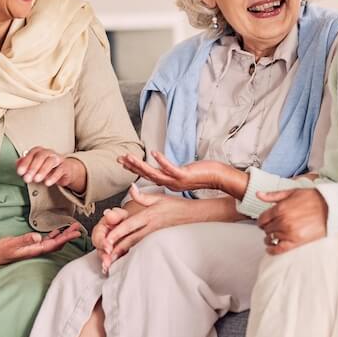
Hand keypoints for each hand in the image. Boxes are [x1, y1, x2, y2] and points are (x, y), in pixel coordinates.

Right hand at [0, 224, 83, 267]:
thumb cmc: (0, 250)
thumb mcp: (11, 243)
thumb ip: (24, 239)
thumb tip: (38, 236)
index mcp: (34, 249)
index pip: (54, 244)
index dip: (66, 238)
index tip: (76, 233)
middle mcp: (36, 250)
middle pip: (57, 243)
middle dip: (68, 235)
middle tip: (78, 227)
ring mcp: (33, 248)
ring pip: (53, 242)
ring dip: (62, 235)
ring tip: (71, 228)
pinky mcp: (29, 246)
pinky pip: (46, 241)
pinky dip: (53, 235)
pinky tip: (56, 231)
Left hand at [16, 147, 86, 193]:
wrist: (64, 171)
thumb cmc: (46, 168)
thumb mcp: (34, 167)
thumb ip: (25, 165)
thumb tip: (17, 164)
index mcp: (39, 151)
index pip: (32, 154)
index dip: (25, 163)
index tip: (20, 172)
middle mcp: (49, 153)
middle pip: (41, 156)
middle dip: (32, 168)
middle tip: (27, 178)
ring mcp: (58, 159)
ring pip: (50, 161)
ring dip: (42, 171)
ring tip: (36, 180)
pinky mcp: (65, 167)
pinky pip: (60, 170)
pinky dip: (53, 177)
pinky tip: (47, 182)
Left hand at [98, 185, 195, 272]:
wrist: (194, 216)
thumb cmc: (176, 205)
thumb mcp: (159, 197)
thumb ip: (142, 196)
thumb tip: (130, 188)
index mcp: (148, 215)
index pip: (129, 225)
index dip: (117, 233)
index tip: (106, 240)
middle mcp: (150, 227)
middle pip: (130, 239)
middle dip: (116, 248)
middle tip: (104, 256)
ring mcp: (154, 235)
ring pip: (135, 246)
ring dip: (122, 253)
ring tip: (110, 261)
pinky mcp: (157, 240)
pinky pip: (142, 247)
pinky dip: (132, 253)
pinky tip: (124, 259)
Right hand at [118, 151, 246, 196]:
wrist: (218, 178)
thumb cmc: (202, 173)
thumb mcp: (181, 173)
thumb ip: (170, 170)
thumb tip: (162, 164)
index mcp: (167, 182)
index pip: (146, 175)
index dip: (133, 168)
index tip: (122, 160)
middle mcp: (169, 183)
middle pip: (146, 175)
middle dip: (131, 166)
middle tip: (119, 159)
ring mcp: (176, 180)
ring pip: (154, 173)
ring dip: (141, 165)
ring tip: (130, 156)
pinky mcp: (184, 175)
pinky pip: (171, 168)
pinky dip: (162, 161)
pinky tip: (154, 153)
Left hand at [256, 188, 328, 254]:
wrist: (331, 208)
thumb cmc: (312, 198)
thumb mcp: (291, 192)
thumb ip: (273, 195)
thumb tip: (258, 194)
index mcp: (280, 208)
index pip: (262, 219)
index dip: (261, 220)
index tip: (264, 221)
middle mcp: (282, 221)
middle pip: (266, 228)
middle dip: (267, 227)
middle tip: (271, 226)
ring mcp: (289, 232)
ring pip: (271, 238)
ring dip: (270, 237)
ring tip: (273, 235)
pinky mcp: (297, 242)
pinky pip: (279, 249)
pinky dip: (272, 250)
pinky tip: (270, 248)